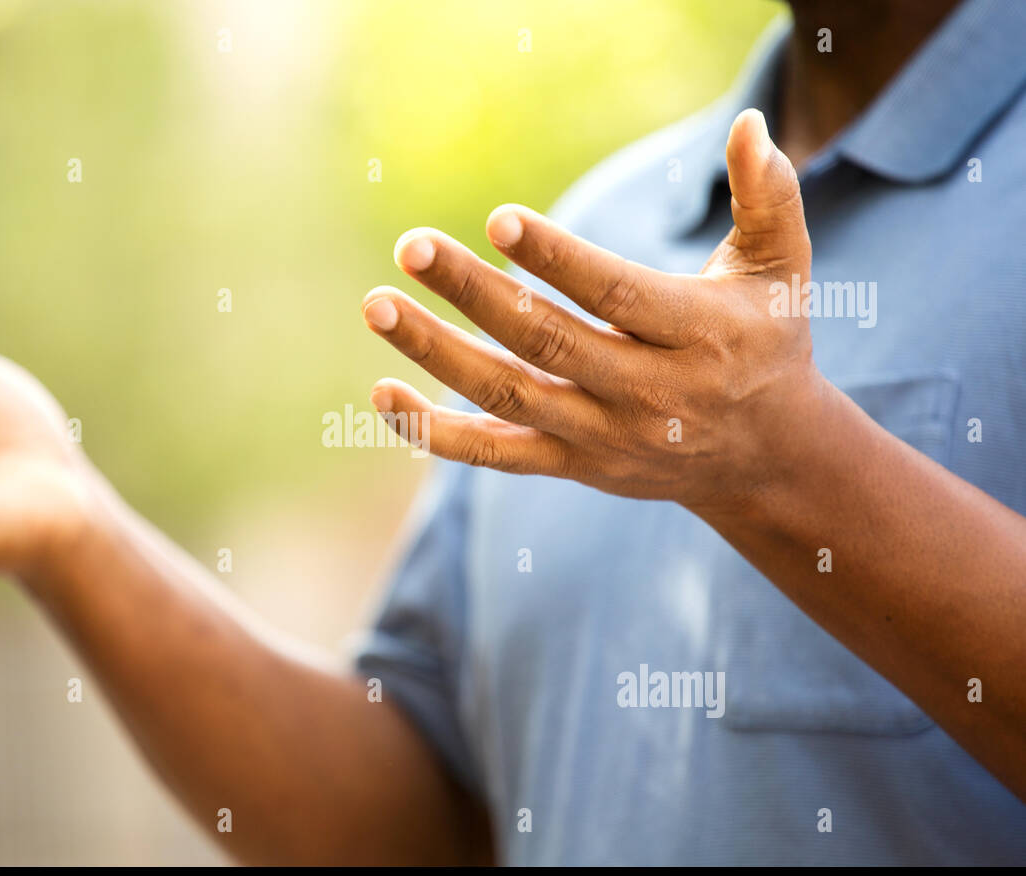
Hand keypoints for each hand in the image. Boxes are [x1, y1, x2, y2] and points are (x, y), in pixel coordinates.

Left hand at [362, 109, 829, 515]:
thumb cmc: (765, 342)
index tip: (498, 221)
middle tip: (412, 246)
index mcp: (698, 335)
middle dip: (475, 294)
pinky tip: (385, 394)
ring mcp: (604, 436)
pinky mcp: (573, 466)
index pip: (616, 295)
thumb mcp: (782, 269)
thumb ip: (769, 195)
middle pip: (547, 342)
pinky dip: (436, 432)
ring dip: (436, 354)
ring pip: (508, 397)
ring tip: (378, 306)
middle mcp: (647, 393)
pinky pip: (494, 455)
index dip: (557, 261)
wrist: (763, 456)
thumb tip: (747, 124)